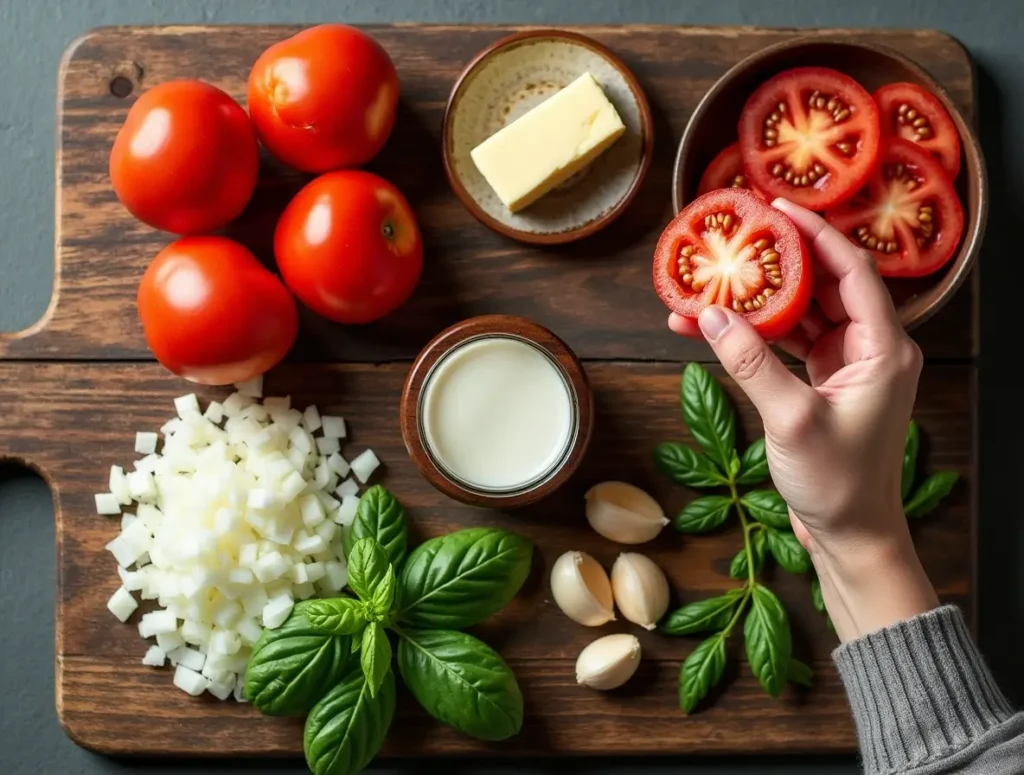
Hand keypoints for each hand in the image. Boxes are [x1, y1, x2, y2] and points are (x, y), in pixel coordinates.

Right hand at [669, 199, 937, 640]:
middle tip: (740, 231)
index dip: (816, 233)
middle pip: (823, 284)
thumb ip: (751, 364)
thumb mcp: (792, 420)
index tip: (778, 207)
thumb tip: (711, 317)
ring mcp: (844, 364)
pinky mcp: (820, 382)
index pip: (852, 271)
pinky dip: (752, 334)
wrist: (850, 533)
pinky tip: (710, 326)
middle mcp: (869, 348)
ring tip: (712, 278)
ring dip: (757, 300)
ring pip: (799, 313)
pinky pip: (784, 344)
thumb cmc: (838, 483)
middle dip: (780, 259)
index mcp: (884, 348)